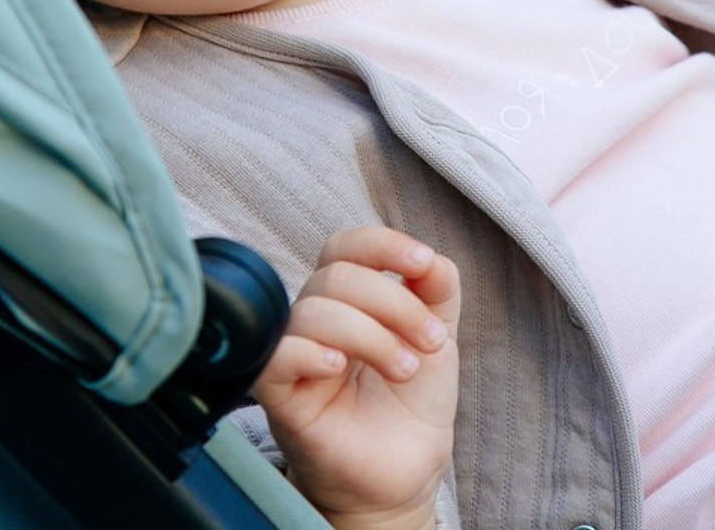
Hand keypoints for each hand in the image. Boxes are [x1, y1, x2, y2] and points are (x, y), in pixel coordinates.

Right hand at [251, 226, 460, 529]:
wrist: (406, 470)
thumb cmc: (412, 399)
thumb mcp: (437, 334)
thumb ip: (437, 287)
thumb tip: (430, 257)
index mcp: (348, 295)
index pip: (346, 246)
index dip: (382, 244)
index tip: (422, 262)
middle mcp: (316, 316)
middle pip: (336, 276)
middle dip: (394, 303)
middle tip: (431, 341)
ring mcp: (295, 353)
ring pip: (313, 311)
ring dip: (372, 335)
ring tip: (405, 369)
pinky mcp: (280, 396)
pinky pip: (276, 355)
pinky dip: (311, 353)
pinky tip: (340, 367)